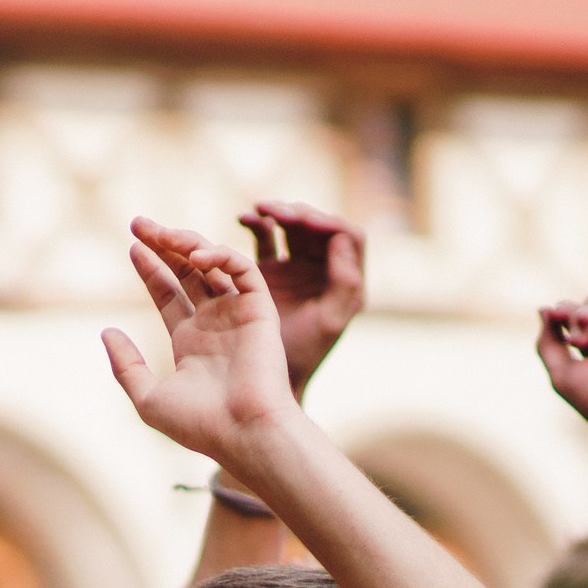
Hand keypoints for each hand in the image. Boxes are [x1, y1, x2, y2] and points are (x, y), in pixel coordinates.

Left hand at [104, 218, 299, 464]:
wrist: (243, 433)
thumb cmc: (198, 425)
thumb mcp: (148, 397)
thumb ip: (125, 365)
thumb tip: (105, 332)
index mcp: (190, 341)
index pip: (168, 294)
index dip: (151, 269)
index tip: (132, 247)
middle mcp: (214, 323)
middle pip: (187, 272)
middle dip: (164, 245)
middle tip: (138, 223)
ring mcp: (238, 314)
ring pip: (213, 265)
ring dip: (188, 244)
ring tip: (162, 233)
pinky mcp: (261, 309)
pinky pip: (242, 270)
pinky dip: (220, 257)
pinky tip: (194, 256)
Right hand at [238, 202, 363, 399]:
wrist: (268, 378)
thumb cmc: (302, 357)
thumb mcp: (329, 322)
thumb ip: (345, 283)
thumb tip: (342, 239)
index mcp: (344, 281)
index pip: (345, 237)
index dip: (326, 222)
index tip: (302, 220)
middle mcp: (323, 271)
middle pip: (317, 227)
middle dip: (297, 213)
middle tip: (274, 210)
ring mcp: (295, 270)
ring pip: (292, 228)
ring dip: (277, 213)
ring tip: (258, 209)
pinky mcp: (268, 274)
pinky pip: (265, 239)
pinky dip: (256, 225)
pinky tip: (242, 218)